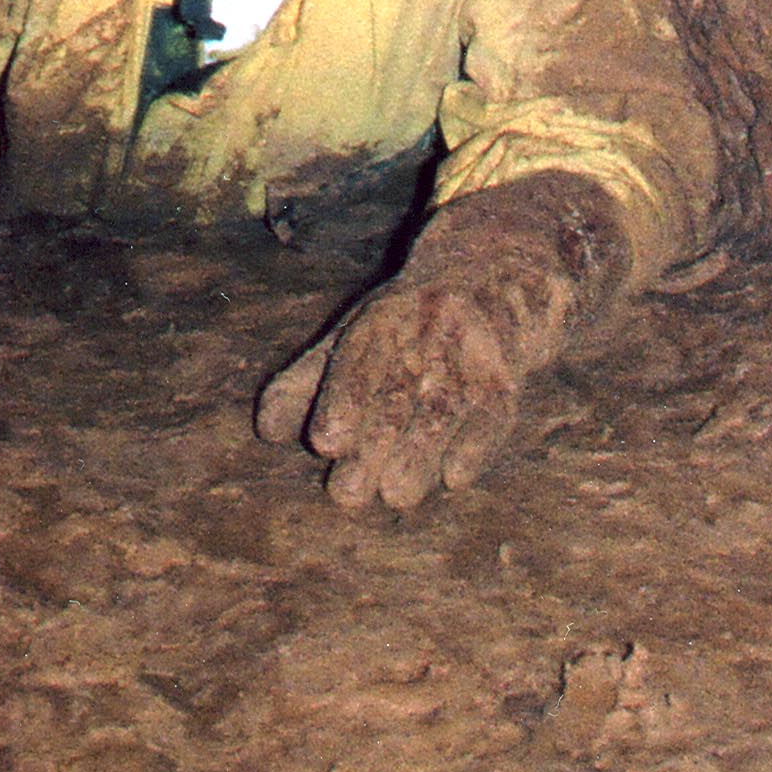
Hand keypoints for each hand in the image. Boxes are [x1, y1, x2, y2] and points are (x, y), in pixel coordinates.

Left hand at [257, 173, 627, 511]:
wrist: (491, 277)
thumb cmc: (403, 325)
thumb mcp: (353, 336)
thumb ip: (306, 383)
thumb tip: (266, 431)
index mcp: (381, 322)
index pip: (358, 363)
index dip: (342, 401)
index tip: (325, 442)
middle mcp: (424, 332)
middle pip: (396, 395)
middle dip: (372, 447)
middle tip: (347, 495)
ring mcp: (467, 354)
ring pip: (440, 410)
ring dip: (418, 455)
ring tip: (394, 495)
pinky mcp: (504, 379)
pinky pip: (491, 414)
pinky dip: (475, 446)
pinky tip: (454, 476)